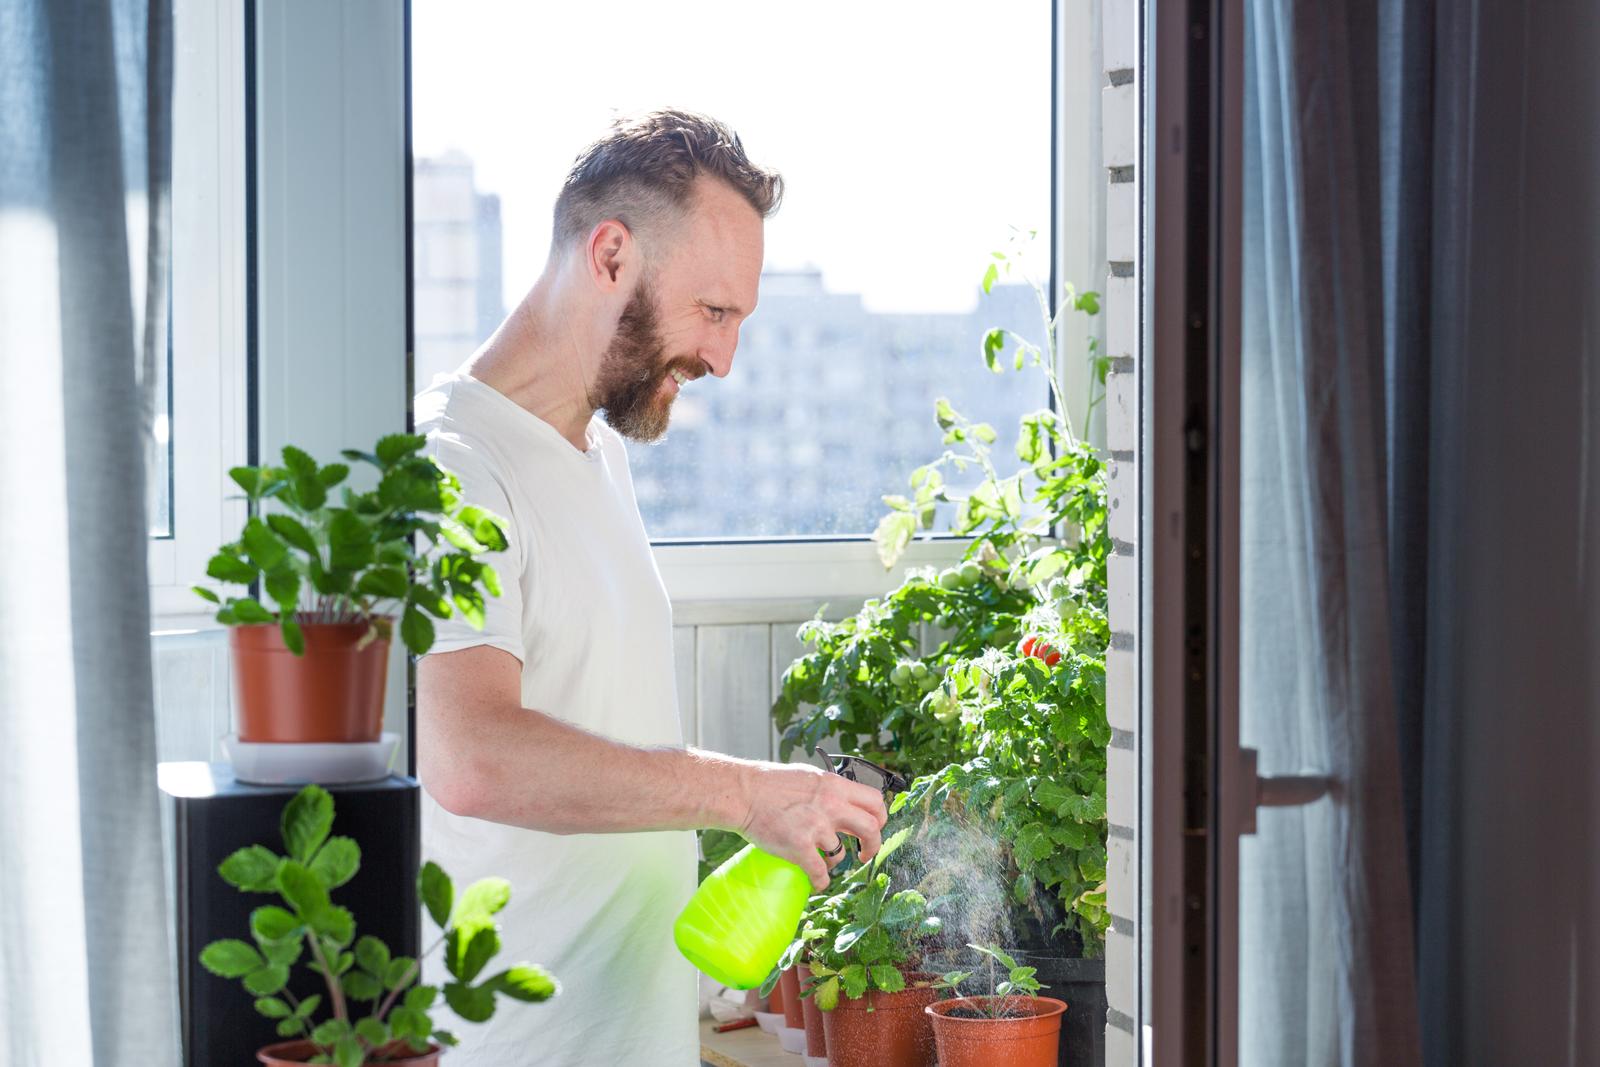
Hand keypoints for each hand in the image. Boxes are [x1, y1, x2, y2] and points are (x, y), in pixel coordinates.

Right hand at [736, 762, 888, 891]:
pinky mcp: (799, 846)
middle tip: (865, 854)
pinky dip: (820, 881)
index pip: (874, 801)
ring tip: (821, 860)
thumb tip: (843, 800)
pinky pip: (820, 872)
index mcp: (835, 785)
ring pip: (841, 853)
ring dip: (833, 861)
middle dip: (872, 846)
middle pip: (871, 828)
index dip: (879, 818)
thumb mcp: (808, 776)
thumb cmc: (769, 784)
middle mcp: (831, 805)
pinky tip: (816, 882)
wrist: (743, 793)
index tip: (874, 828)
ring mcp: (816, 826)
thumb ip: (828, 789)